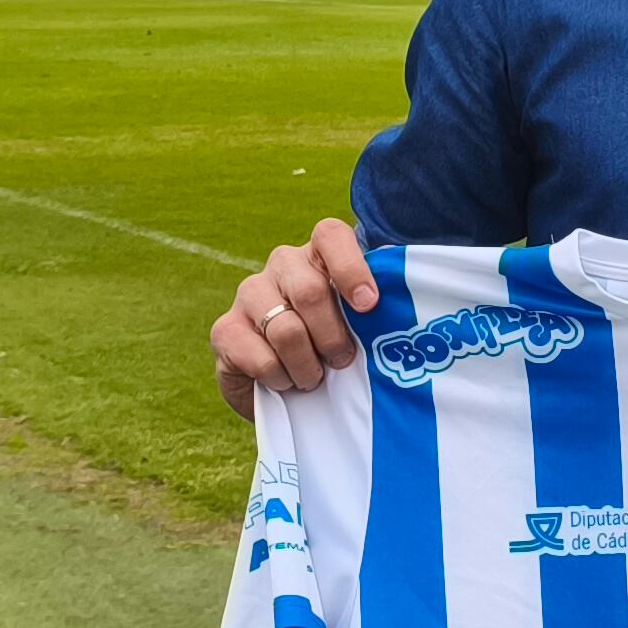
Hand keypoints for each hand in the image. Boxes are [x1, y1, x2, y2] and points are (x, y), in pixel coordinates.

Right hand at [212, 219, 376, 417]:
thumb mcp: (360, 326)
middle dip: (333, 336)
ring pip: (286, 329)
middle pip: (310, 290)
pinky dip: (281, 378)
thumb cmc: (334, 349)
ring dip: (308, 365)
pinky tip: (285, 381)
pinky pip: (261, 357)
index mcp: (318, 256)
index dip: (350, 267)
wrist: (288, 391)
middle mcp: (282, 266)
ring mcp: (249, 294)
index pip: (330, 235)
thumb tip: (403, 294)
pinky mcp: (225, 329)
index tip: (368, 306)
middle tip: (342, 360)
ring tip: (314, 378)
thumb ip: (378, 306)